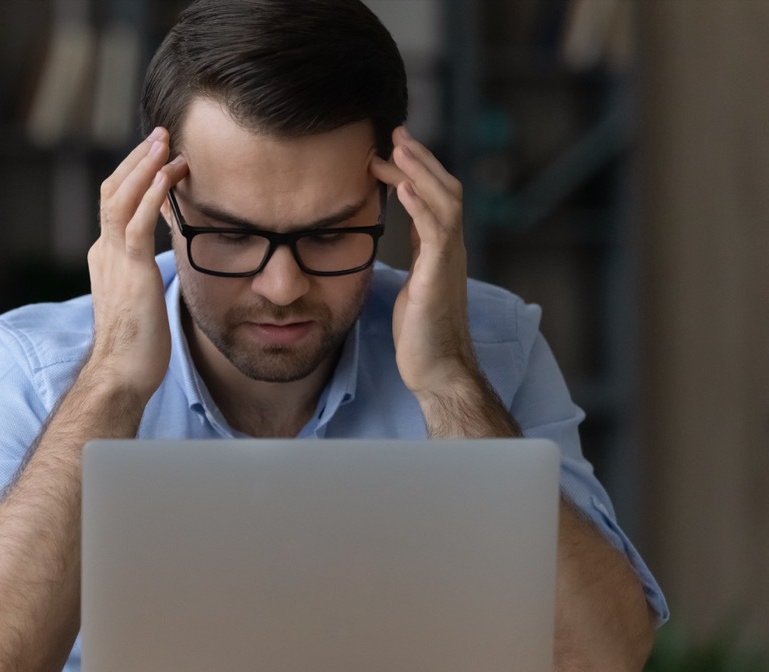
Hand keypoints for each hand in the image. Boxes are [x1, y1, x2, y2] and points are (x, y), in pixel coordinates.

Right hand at [84, 128, 188, 400]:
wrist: (121, 375)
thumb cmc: (136, 347)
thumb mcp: (140, 300)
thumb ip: (144, 274)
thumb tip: (160, 265)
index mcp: (105, 257)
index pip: (114, 204)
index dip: (133, 175)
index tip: (156, 155)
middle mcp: (104, 252)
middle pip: (113, 190)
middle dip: (137, 159)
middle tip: (162, 134)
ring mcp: (114, 261)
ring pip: (121, 199)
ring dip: (144, 166)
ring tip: (166, 141)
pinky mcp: (131, 273)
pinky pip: (138, 223)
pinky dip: (152, 195)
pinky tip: (168, 174)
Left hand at [370, 127, 478, 402]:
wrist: (438, 370)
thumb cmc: (421, 334)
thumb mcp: (412, 284)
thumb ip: (412, 257)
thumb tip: (393, 236)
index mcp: (441, 249)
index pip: (433, 196)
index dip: (415, 170)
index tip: (389, 148)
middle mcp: (451, 249)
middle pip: (444, 188)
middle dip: (420, 159)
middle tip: (394, 133)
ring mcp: (449, 261)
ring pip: (444, 201)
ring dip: (420, 172)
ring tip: (398, 148)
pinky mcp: (441, 277)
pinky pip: (436, 233)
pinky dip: (420, 207)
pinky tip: (401, 189)